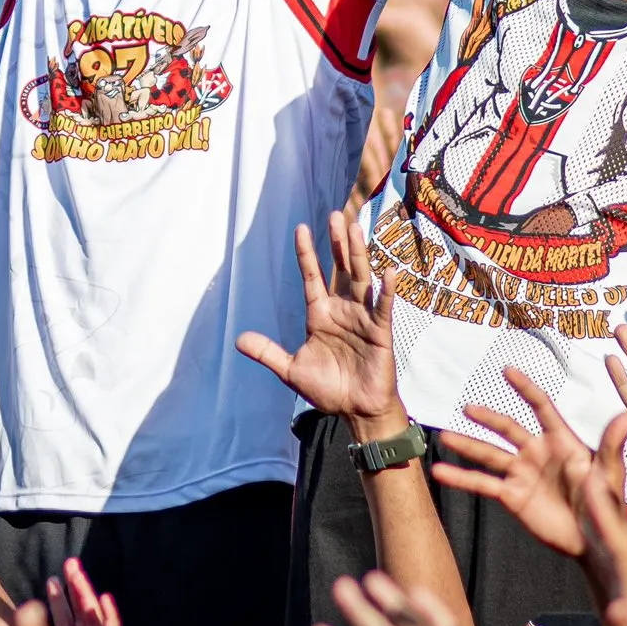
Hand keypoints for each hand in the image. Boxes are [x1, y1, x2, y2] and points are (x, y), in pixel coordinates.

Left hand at [237, 215, 400, 428]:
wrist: (356, 410)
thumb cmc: (328, 389)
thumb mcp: (291, 370)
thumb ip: (268, 352)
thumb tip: (238, 339)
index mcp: (319, 315)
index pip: (312, 277)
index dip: (306, 253)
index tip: (300, 227)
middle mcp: (341, 310)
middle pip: (340, 269)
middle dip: (337, 243)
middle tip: (337, 214)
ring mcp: (362, 318)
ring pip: (360, 279)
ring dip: (358, 254)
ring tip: (356, 229)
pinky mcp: (379, 332)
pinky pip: (382, 307)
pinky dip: (386, 291)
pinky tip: (388, 272)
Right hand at [432, 368, 626, 558]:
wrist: (596, 542)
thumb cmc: (608, 503)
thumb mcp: (610, 472)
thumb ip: (613, 442)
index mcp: (562, 441)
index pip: (541, 407)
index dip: (525, 388)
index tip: (507, 370)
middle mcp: (538, 452)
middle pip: (508, 428)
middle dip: (488, 417)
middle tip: (468, 408)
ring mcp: (522, 474)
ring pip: (490, 454)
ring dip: (467, 445)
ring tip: (444, 436)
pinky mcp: (512, 496)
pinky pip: (483, 484)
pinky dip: (461, 478)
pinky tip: (440, 472)